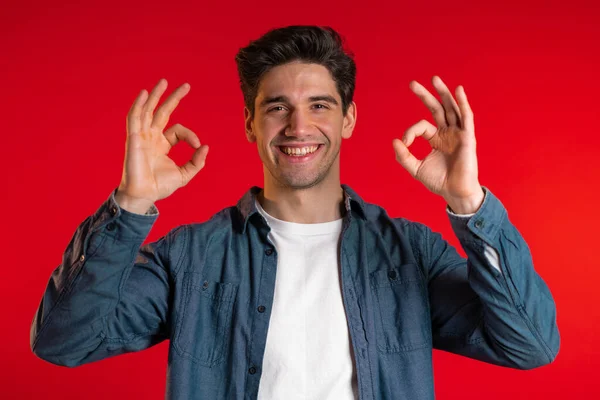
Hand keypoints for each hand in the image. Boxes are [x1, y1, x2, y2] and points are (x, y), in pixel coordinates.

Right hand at [116, 79, 208, 212]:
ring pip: (147, 110)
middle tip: (186, 85)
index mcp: (161, 144)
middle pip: (162, 112)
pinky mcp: (133, 138)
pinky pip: (134, 118)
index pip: (177, 130)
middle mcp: (151, 137)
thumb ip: (196, 162)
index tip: (198, 147)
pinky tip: (144, 93)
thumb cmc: (160, 186)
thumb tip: (206, 147)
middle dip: (173, 98)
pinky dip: (138, 105)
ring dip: (155, 95)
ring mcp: (141, 136)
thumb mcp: (185, 174)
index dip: (190, 135)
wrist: (144, 195)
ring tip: (164, 81)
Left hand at [392, 75, 483, 213]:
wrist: (455, 193)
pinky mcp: (468, 137)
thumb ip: (404, 156)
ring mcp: (459, 133)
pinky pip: (466, 117)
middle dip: (425, 95)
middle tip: (412, 83)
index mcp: (436, 138)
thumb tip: (395, 140)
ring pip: (451, 108)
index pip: (421, 126)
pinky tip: (458, 90)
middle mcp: (448, 133)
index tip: (404, 144)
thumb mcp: (416, 168)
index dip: (410, 132)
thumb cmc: (439, 181)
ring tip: (434, 79)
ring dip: (443, 93)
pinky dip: (463, 103)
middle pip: (437, 108)